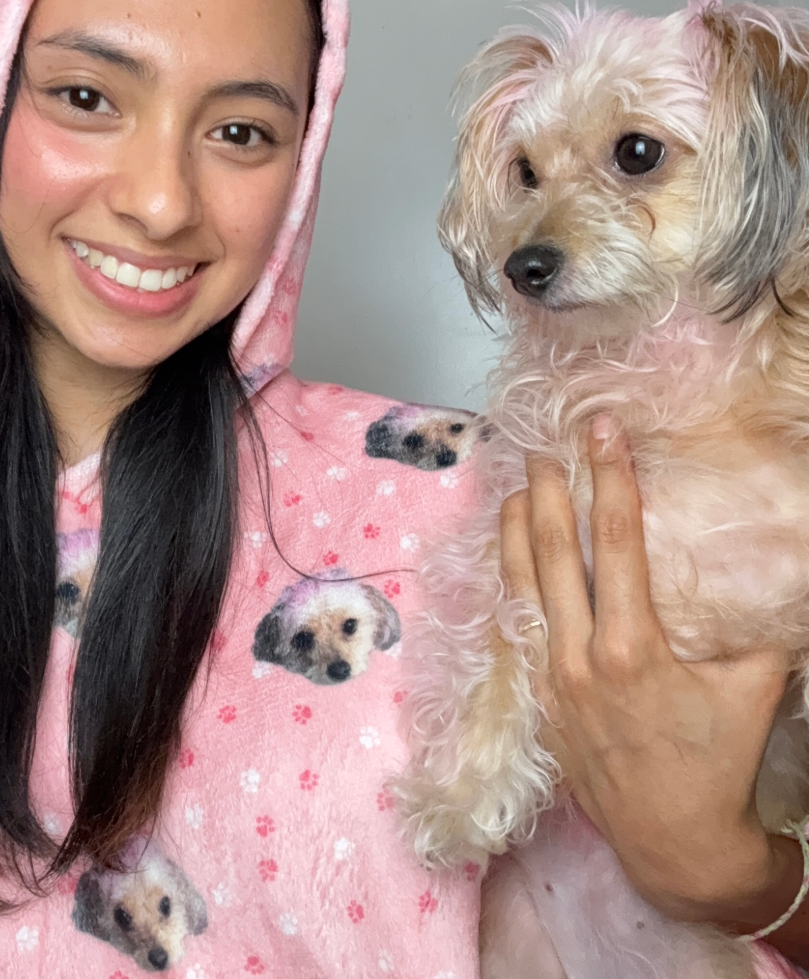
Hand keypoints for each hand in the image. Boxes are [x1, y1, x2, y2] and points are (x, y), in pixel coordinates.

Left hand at [499, 416, 800, 935]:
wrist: (675, 843)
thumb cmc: (719, 763)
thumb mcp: (754, 687)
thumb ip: (757, 627)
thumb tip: (771, 572)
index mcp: (631, 645)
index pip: (615, 542)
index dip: (609, 480)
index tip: (602, 435)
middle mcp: (578, 654)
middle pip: (553, 553)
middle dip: (548, 492)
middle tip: (546, 447)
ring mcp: (549, 676)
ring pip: (520, 586)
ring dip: (514, 531)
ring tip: (514, 487)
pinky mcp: (536, 697)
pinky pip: (516, 625)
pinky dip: (509, 583)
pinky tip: (506, 558)